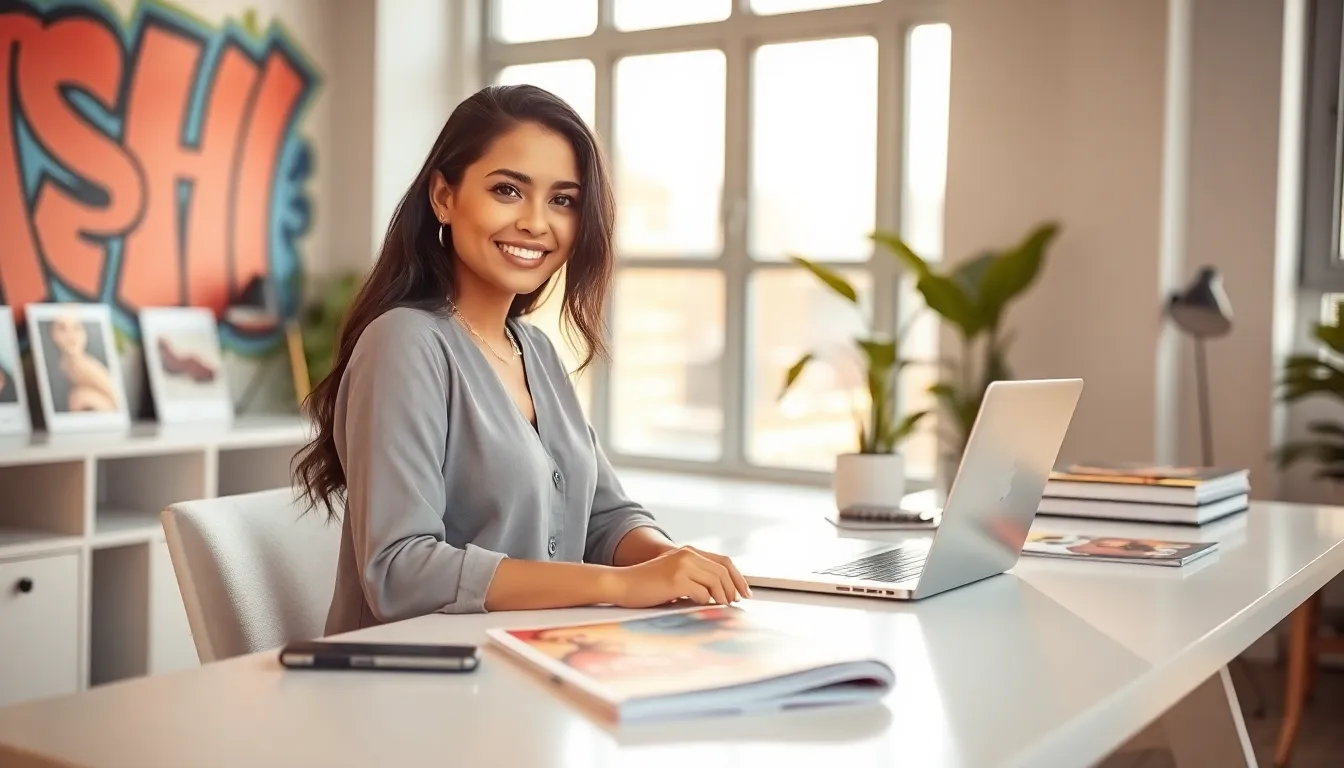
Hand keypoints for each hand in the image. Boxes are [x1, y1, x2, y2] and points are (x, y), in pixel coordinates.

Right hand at [606, 545, 751, 608]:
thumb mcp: (674, 574)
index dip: (738, 576)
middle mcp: (687, 554)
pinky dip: (704, 601)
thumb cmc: (647, 585)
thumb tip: (721, 593)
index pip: (723, 561)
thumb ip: (694, 577)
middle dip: (734, 588)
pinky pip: (701, 593)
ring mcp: (682, 565)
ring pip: (715, 582)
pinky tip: (699, 605)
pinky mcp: (676, 579)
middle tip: (736, 602)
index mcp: (689, 551)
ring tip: (721, 606)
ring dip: (722, 597)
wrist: (622, 584)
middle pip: (723, 571)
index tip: (744, 591)